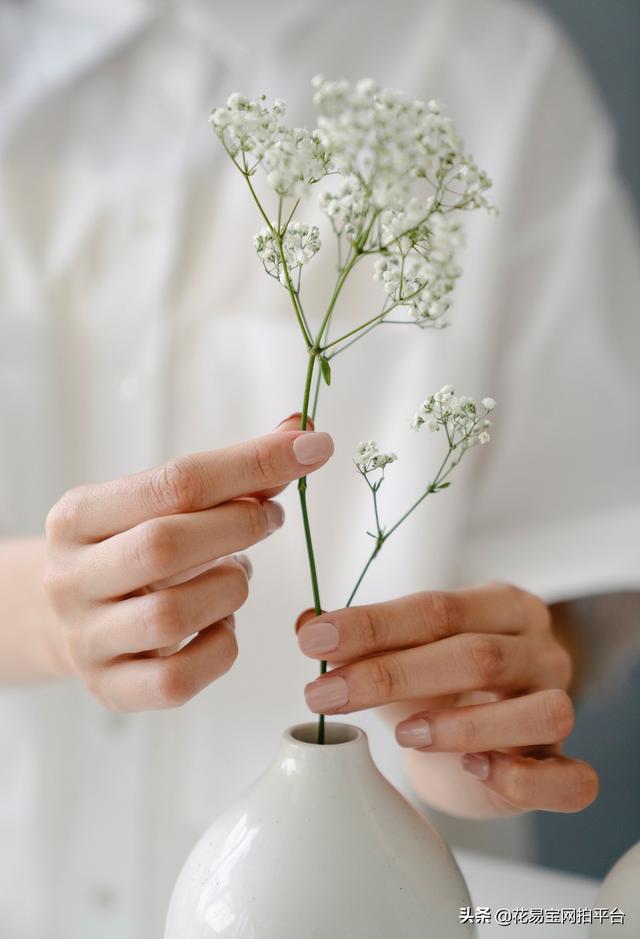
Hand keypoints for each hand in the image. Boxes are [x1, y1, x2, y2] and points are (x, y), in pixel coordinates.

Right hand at [45, 416, 332, 710]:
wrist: (67, 617)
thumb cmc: (130, 548)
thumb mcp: (160, 505)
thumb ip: (231, 473)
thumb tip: (302, 433)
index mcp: (77, 517)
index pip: (172, 481)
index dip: (250, 464)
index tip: (310, 448)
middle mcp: (69, 578)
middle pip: (165, 545)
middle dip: (239, 525)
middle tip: (271, 518)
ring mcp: (86, 640)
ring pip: (172, 616)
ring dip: (230, 589)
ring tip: (237, 573)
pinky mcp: (109, 689)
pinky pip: (178, 679)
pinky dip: (220, 646)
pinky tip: (222, 623)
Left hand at [297, 583, 597, 815]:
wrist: (480, 742)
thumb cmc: (441, 686)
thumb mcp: (399, 653)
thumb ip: (356, 638)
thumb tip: (304, 621)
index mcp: (501, 606)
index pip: (437, 608)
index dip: (373, 625)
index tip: (314, 642)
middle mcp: (540, 649)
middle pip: (476, 655)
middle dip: (391, 674)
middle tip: (324, 694)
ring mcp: (560, 705)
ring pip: (537, 712)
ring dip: (463, 725)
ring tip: (403, 735)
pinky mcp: (563, 766)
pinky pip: (570, 778)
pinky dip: (524, 776)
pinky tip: (474, 769)